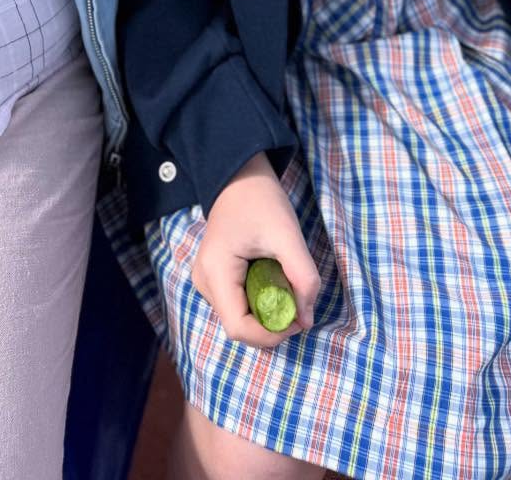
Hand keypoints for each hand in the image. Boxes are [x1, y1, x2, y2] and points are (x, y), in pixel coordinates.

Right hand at [191, 155, 321, 349]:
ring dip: (266, 312)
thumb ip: (303, 278)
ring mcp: (206, 281)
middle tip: (295, 299)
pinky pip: (238, 304)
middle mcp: (204, 282)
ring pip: (239, 318)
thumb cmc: (261, 201)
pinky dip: (259, 302)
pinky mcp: (214, 278)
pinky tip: (270, 279)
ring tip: (282, 282)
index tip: (297, 318)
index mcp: (216, 272)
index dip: (271, 334)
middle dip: (271, 324)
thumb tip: (306, 320)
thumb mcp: (288, 235)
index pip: (239, 328)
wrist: (240, 177)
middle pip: (239, 326)